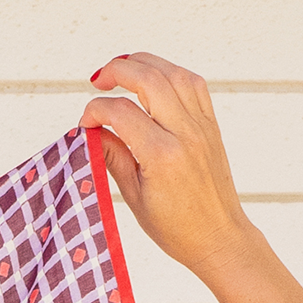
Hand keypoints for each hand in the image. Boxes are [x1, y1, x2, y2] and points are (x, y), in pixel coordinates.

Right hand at [81, 54, 256, 283]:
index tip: (85, 123)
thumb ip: (113, 158)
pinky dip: (169, 73)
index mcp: (162, 157)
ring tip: (122, 71)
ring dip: (143, 64)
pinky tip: (153, 80)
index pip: (121, 114)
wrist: (218, 238)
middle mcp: (185, 135)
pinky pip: (192, 83)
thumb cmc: (176, 229)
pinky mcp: (211, 125)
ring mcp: (201, 126)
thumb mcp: (135, 198)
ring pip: (172, 72)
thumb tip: (92, 132)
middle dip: (117, 70)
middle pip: (148, 79)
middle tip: (98, 80)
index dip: (96, 111)